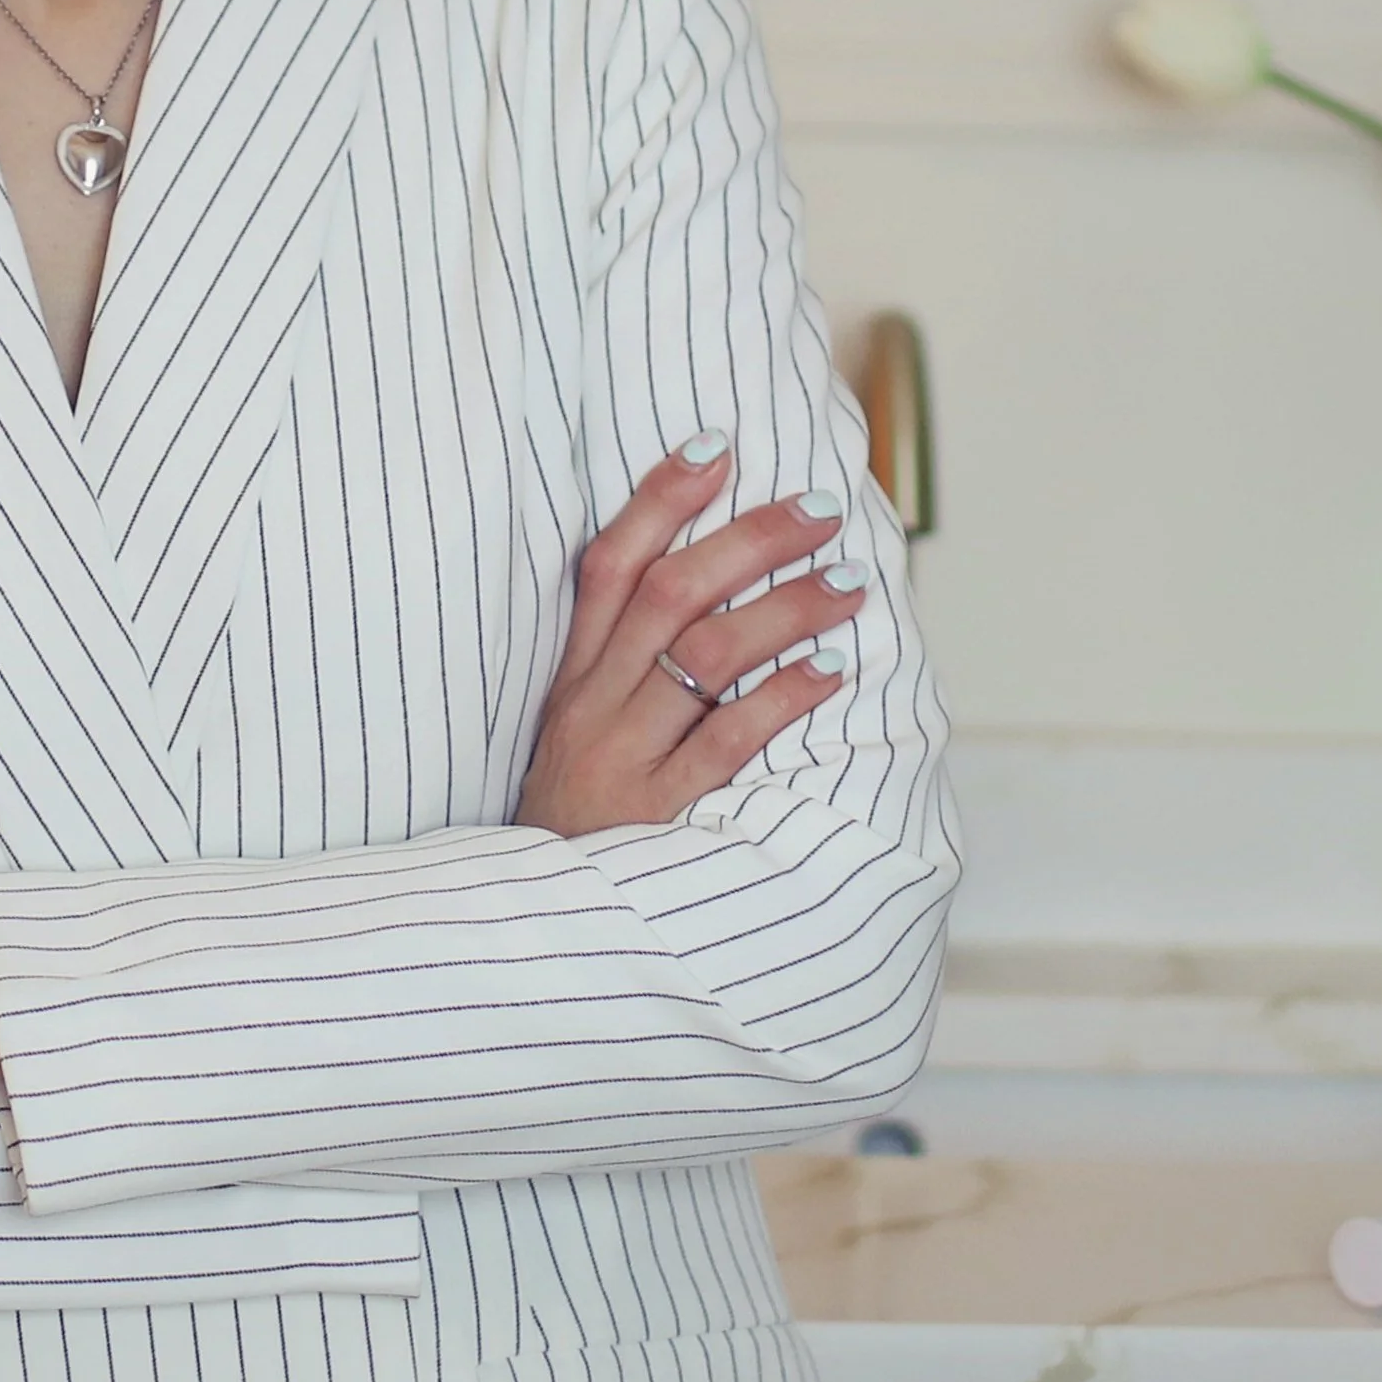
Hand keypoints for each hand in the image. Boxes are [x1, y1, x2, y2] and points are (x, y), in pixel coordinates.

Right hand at [515, 440, 864, 839]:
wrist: (533, 932)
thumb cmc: (579, 824)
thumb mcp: (576, 735)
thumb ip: (624, 669)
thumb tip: (712, 589)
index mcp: (572, 678)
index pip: (609, 565)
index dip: (659, 499)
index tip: (716, 448)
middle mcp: (592, 706)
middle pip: (670, 592)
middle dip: (750, 539)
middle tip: (818, 510)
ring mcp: (622, 758)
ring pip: (706, 653)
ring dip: (785, 606)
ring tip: (847, 583)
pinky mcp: (657, 816)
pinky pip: (728, 740)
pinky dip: (782, 697)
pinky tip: (828, 670)